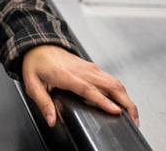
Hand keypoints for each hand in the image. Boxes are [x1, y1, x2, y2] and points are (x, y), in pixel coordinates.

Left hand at [22, 45, 138, 128]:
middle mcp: (82, 70)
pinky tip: (123, 103)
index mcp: (66, 75)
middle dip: (125, 103)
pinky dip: (121, 92)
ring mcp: (89, 68)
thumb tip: (52, 120)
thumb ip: (43, 103)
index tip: (116, 111)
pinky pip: (111, 79)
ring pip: (114, 82)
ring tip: (132, 116)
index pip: (89, 89)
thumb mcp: (32, 84)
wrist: (39, 46)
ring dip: (126, 98)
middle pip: (110, 85)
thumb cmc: (36, 64)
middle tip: (133, 120)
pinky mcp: (93, 68)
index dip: (104, 101)